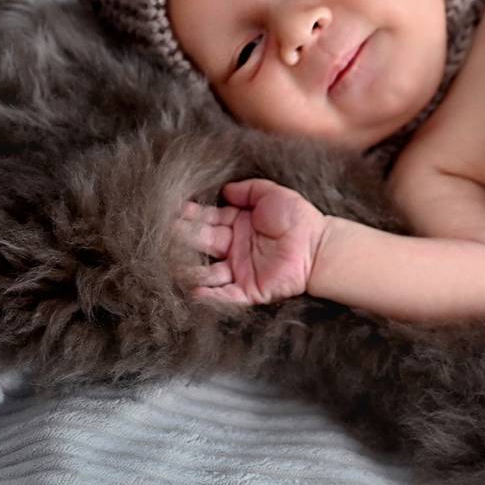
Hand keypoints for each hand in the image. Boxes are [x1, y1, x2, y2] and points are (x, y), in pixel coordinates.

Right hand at [177, 179, 327, 306]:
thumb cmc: (299, 219)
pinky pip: (225, 295)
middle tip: (165, 232)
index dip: (191, 216)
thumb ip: (249, 190)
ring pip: (207, 272)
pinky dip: (209, 296)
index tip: (174, 211)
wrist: (319, 245)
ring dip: (190, 269)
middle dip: (184, 237)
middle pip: (202, 243)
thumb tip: (225, 189)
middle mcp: (233, 248)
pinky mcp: (248, 289)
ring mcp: (239, 270)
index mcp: (237, 225)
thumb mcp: (272, 195)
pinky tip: (194, 291)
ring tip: (172, 263)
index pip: (207, 220)